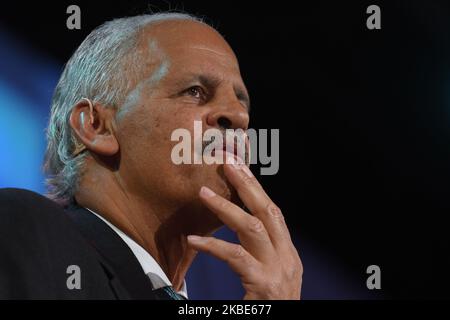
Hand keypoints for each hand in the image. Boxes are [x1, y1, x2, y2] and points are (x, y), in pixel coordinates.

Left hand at [187, 162, 302, 299]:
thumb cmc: (271, 304)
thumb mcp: (270, 277)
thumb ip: (257, 255)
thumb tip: (235, 235)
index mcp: (288, 254)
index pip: (273, 213)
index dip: (256, 188)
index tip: (240, 168)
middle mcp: (288, 258)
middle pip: (268, 211)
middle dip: (248, 184)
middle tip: (227, 163)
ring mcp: (279, 271)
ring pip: (253, 228)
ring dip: (227, 208)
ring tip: (203, 192)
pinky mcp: (264, 285)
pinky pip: (237, 257)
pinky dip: (214, 246)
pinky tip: (194, 240)